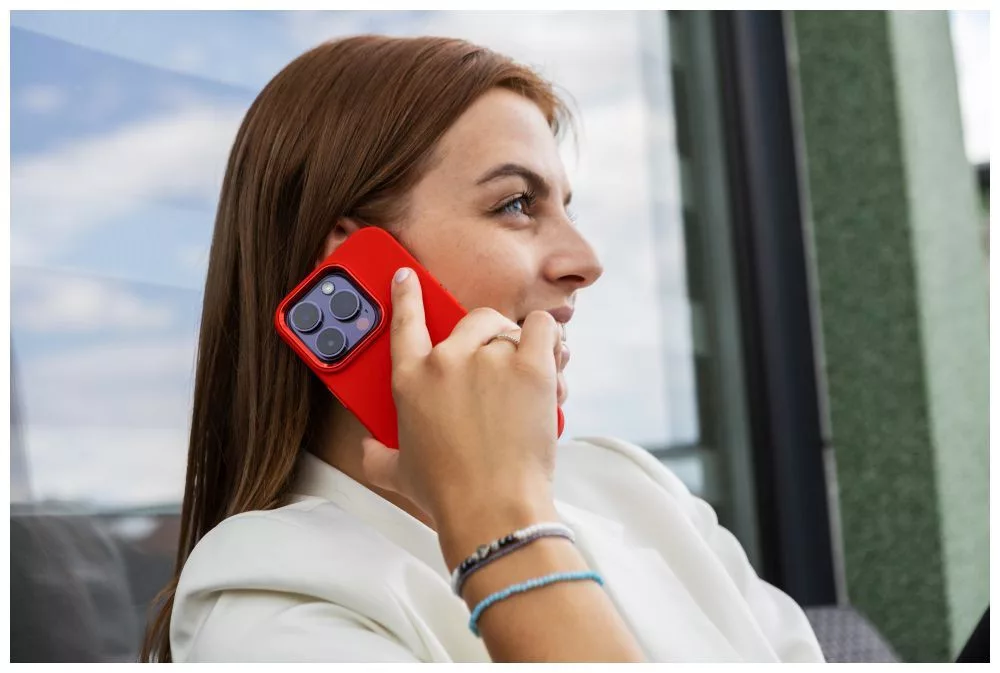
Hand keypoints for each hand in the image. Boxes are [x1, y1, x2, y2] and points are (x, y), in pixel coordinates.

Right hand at [360, 267, 563, 547]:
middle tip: (499, 368)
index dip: (406, 295)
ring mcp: (488, 359)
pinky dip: (549, 339)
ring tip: (529, 381)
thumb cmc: (448, 493)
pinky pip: (541, 328)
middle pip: (472, 320)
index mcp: (412, 379)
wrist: (491, 509)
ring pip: (510, 328)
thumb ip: (378, 455)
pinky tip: (551, 359)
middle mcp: (447, 360)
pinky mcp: (529, 366)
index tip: (407, 279)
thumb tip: (368, 451)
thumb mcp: (398, 472)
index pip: (405, 321)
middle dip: (488, 337)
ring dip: (521, 347)